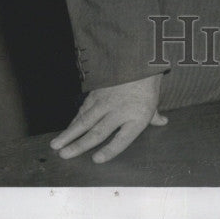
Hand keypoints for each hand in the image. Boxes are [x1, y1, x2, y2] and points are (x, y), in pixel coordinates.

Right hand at [50, 74, 166, 163]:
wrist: (138, 59)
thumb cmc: (147, 84)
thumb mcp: (154, 101)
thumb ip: (154, 116)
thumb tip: (163, 122)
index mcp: (136, 118)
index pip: (122, 140)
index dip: (110, 151)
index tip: (97, 160)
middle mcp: (119, 111)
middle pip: (97, 132)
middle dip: (79, 145)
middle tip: (64, 155)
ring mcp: (106, 101)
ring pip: (85, 120)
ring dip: (69, 133)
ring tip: (56, 145)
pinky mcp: (97, 92)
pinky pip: (84, 109)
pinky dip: (75, 120)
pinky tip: (67, 129)